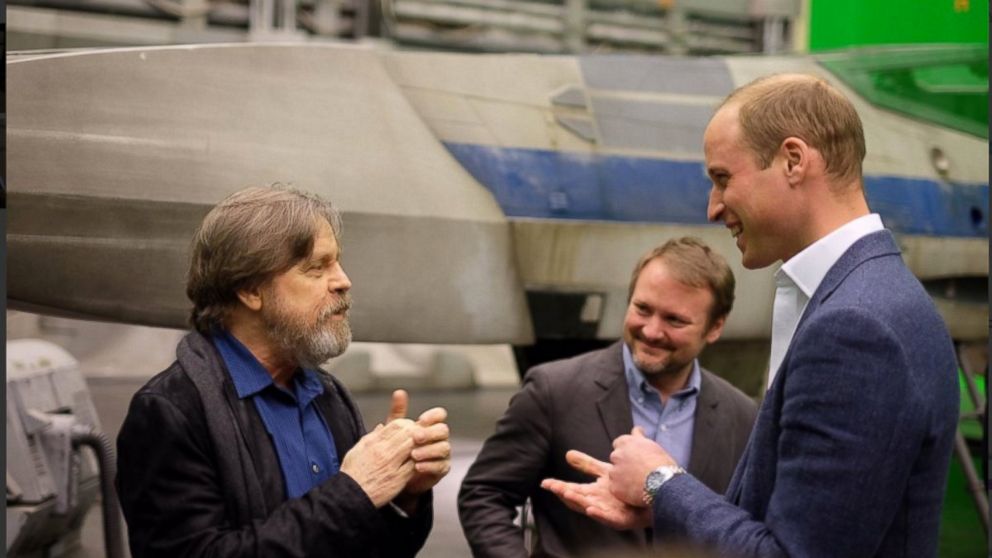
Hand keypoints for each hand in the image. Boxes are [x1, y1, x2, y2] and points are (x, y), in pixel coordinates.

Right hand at [340, 418, 416, 507]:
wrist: (351, 495)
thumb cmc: (353, 474)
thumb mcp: (357, 449)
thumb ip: (371, 437)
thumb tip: (381, 426)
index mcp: (374, 443)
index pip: (397, 424)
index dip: (406, 424)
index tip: (408, 428)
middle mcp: (384, 452)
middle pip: (408, 433)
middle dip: (416, 433)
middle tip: (418, 438)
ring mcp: (392, 466)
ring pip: (414, 448)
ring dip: (419, 447)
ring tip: (419, 449)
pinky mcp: (399, 479)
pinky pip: (415, 465)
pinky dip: (419, 462)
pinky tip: (417, 463)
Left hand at [386, 391, 451, 509]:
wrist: (398, 476)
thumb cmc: (399, 449)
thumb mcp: (396, 431)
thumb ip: (398, 412)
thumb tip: (399, 392)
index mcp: (430, 426)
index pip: (439, 415)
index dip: (433, 416)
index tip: (421, 420)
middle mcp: (439, 438)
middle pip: (443, 430)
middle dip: (429, 433)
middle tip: (415, 437)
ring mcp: (442, 454)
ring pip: (444, 448)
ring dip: (428, 451)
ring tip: (413, 455)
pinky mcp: (442, 469)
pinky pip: (441, 465)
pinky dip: (429, 465)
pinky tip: (417, 466)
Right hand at [541, 450, 650, 529]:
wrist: (652, 495)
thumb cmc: (628, 486)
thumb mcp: (604, 471)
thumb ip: (587, 464)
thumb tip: (568, 453)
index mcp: (593, 492)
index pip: (573, 489)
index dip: (559, 486)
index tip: (545, 482)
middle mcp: (598, 503)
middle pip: (577, 499)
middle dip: (564, 494)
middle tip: (552, 487)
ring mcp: (609, 512)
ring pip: (589, 508)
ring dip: (578, 502)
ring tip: (566, 493)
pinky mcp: (621, 520)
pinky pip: (609, 518)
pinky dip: (599, 515)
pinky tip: (591, 508)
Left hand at [608, 427, 676, 505]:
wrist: (664, 484)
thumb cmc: (662, 464)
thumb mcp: (652, 446)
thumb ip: (640, 438)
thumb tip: (636, 429)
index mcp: (625, 442)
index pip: (618, 443)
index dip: (626, 450)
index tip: (634, 456)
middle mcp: (617, 455)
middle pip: (616, 458)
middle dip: (623, 463)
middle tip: (637, 470)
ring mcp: (614, 472)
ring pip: (615, 474)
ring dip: (622, 477)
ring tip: (638, 483)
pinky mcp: (614, 487)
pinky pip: (616, 488)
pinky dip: (623, 491)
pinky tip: (635, 492)